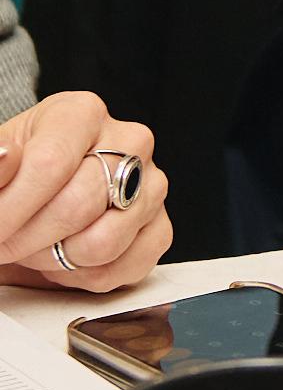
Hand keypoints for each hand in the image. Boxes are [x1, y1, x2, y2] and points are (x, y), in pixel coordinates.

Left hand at [0, 94, 171, 291]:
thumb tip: (4, 157)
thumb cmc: (17, 180)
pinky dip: (88, 276)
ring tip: (41, 245)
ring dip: (59, 259)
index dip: (10, 210)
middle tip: (9, 242)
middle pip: (77, 206)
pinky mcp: (159, 227)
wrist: (35, 203)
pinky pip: (128, 266)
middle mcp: (129, 141)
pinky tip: (69, 259)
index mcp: (82, 114)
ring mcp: (151, 184)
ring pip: (104, 242)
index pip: (50, 164)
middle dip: (30, 239)